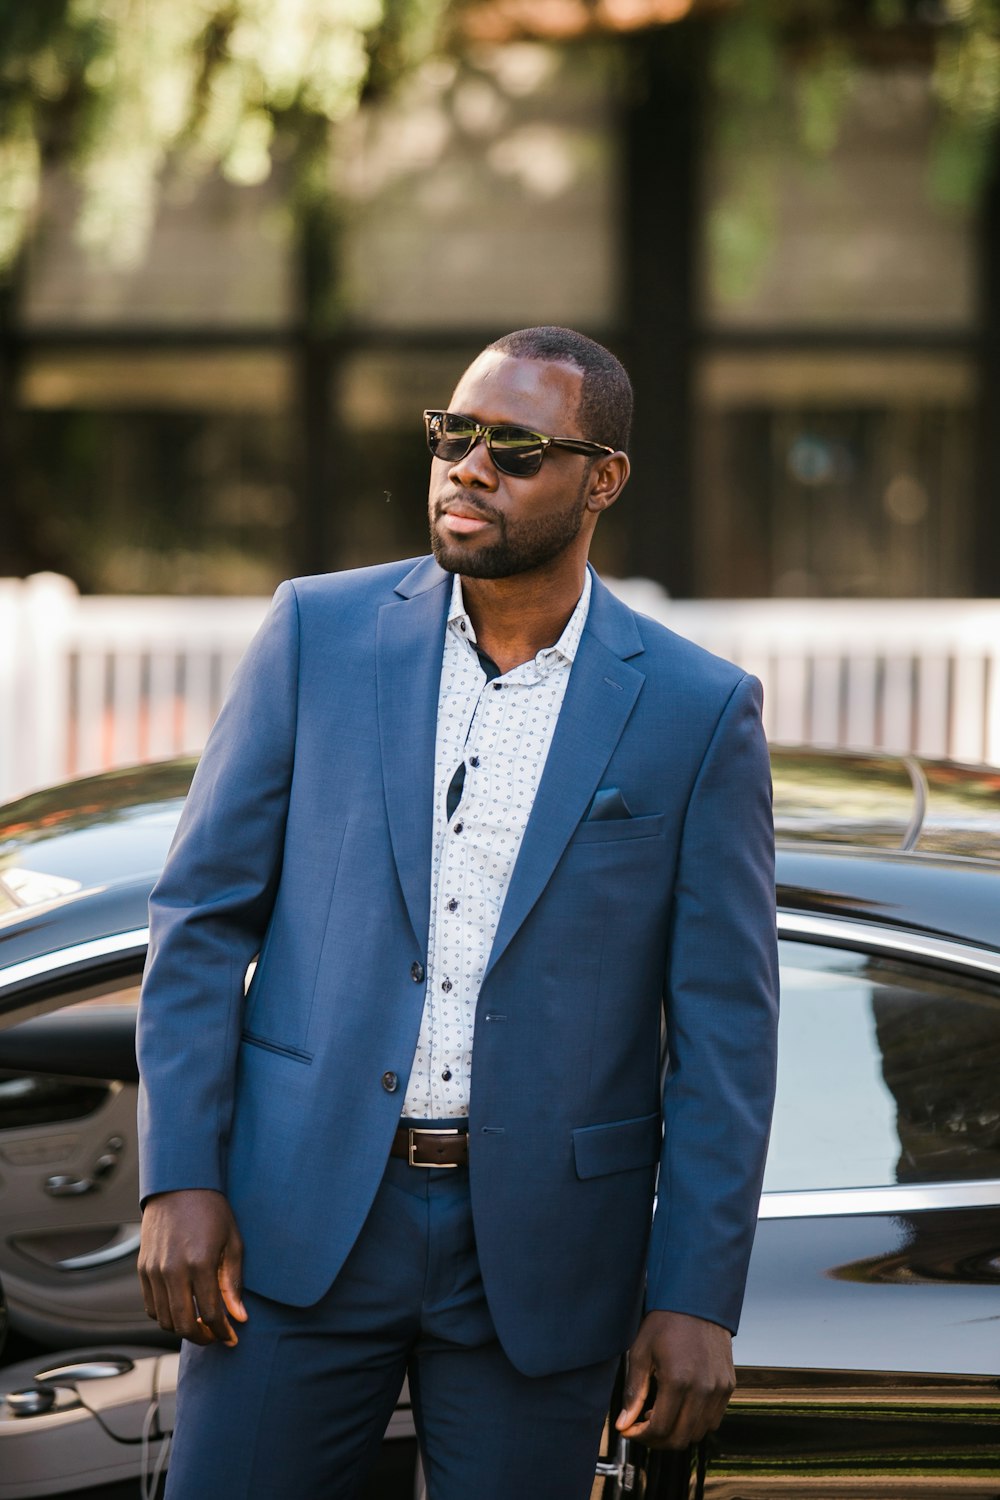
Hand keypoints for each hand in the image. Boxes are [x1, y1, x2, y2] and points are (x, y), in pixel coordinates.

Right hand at [138, 1189, 246, 1346]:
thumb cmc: (211, 1210)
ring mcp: (154, 1271)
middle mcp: (173, 1270)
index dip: (223, 1332)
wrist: (179, 1185)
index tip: (232, 1338)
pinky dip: (166, 1316)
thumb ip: (233, 1282)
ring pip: (165, 1320)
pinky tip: (183, 1309)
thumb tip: (239, 1317)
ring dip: (183, 1329)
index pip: (211, 1314)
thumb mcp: (233, 1242)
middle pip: (184, 1325)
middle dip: (202, 1337)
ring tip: (201, 1324)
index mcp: (200, 1263)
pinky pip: (151, 1307)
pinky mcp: (143, 1269)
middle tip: (216, 1336)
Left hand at [616, 1310, 734, 1448]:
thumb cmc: (666, 1321)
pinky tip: (680, 1407)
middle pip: (680, 1438)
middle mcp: (703, 1389)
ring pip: (698, 1433)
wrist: (696, 1300)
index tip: (630, 1430)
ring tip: (661, 1414)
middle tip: (642, 1427)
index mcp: (678, 1380)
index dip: (641, 1436)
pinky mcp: (728, 1385)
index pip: (660, 1429)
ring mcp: (718, 1388)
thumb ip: (634, 1392)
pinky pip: (713, 1419)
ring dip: (677, 1432)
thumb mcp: (641, 1352)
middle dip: (657, 1440)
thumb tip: (623, 1423)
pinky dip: (695, 1422)